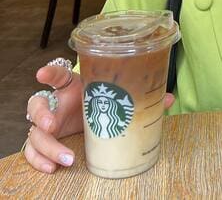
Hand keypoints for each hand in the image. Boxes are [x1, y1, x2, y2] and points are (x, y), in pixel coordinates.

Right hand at [24, 64, 174, 172]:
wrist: (90, 115)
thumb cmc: (100, 101)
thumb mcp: (115, 97)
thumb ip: (138, 96)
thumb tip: (167, 98)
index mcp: (71, 87)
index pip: (58, 76)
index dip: (49, 73)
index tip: (41, 73)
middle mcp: (56, 104)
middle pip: (36, 104)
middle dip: (42, 114)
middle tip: (52, 125)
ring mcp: (48, 123)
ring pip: (34, 132)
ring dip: (46, 146)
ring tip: (65, 157)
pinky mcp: (46, 141)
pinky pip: (33, 151)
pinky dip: (39, 161)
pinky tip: (53, 168)